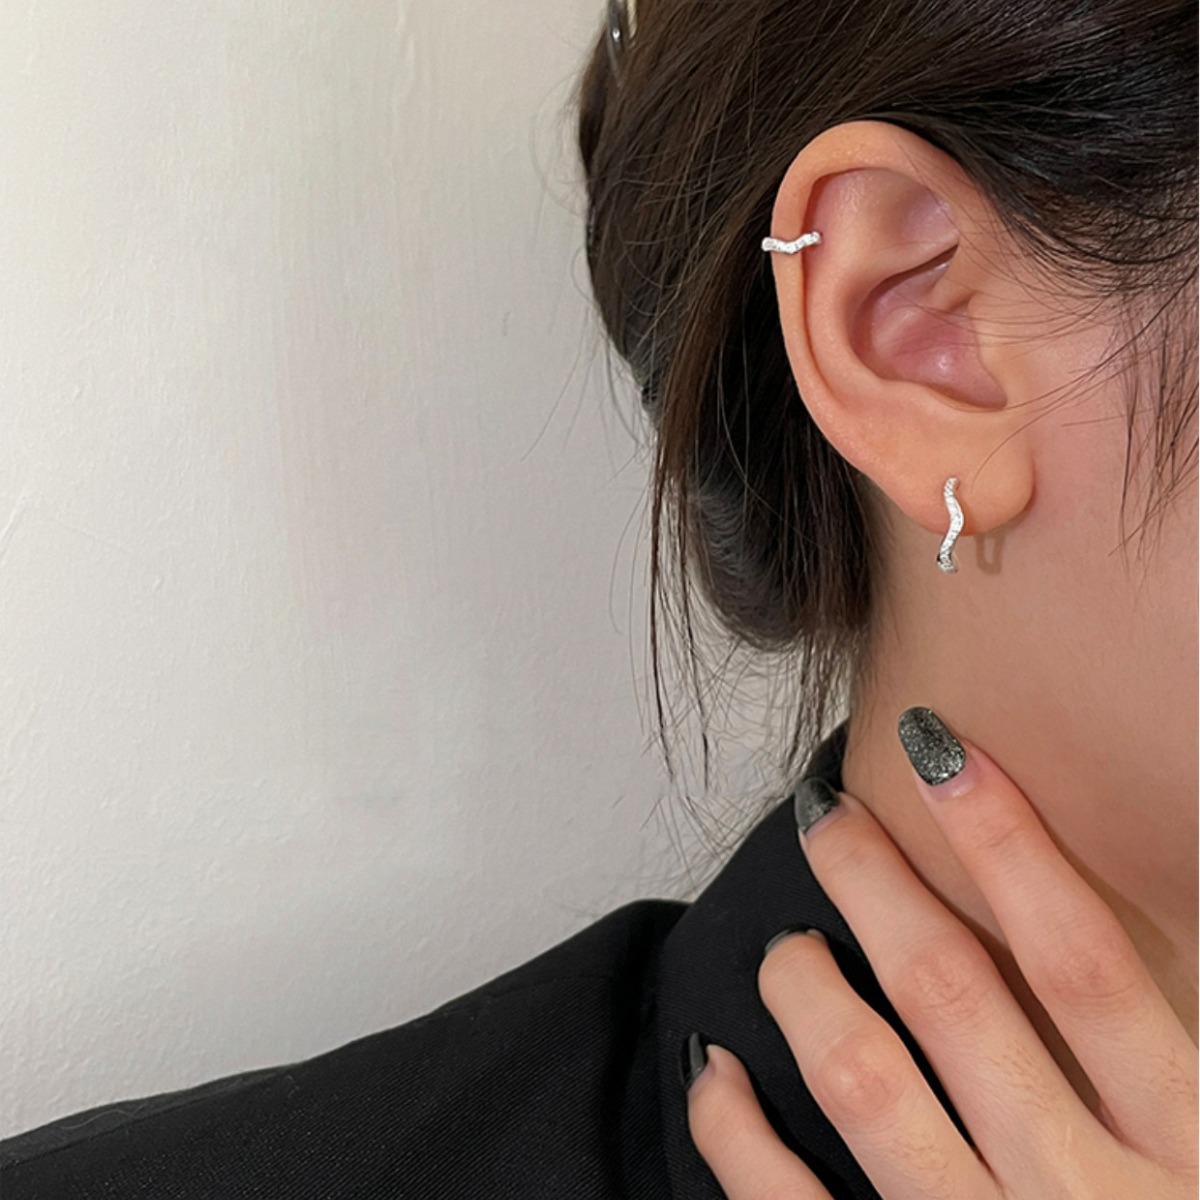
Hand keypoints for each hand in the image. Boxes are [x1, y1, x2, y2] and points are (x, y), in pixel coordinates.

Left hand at [683, 713, 1197, 1198]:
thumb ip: (1176, 1072)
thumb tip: (1117, 970)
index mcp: (1189, 1156)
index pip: (1085, 965)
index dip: (1008, 846)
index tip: (940, 752)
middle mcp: (1081, 1199)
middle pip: (955, 1001)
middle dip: (879, 890)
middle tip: (824, 820)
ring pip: (867, 1085)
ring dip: (807, 992)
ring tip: (784, 943)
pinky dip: (736, 1138)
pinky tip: (713, 1076)